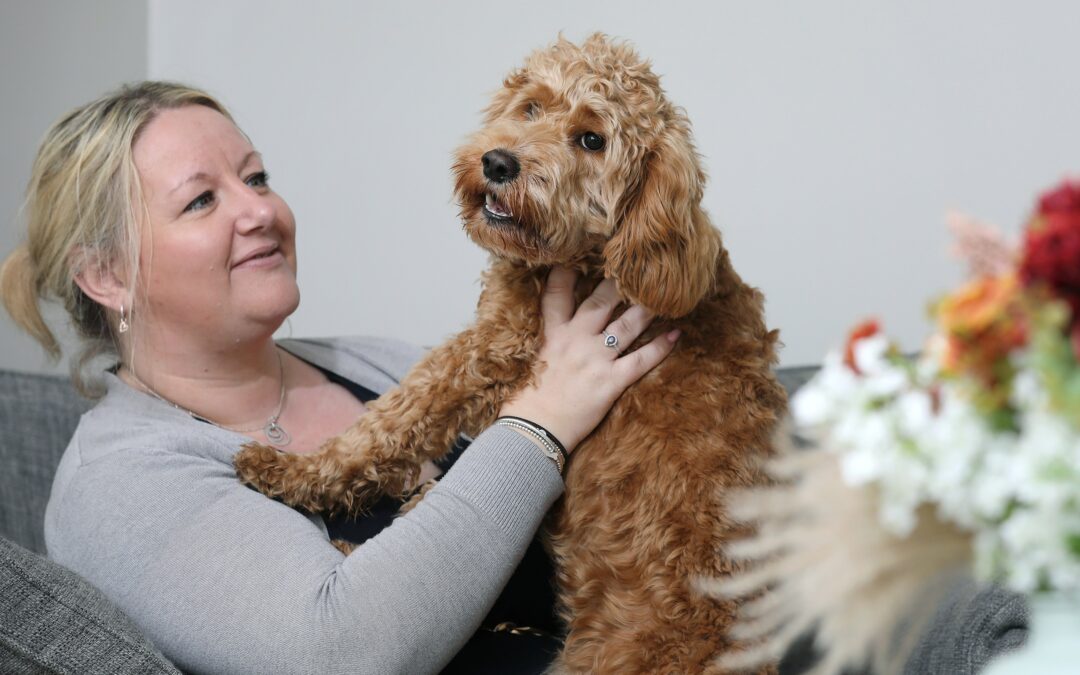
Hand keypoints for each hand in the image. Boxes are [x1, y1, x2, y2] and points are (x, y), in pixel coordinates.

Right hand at [498, 266, 679, 452]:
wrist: (533, 430)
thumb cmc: (527, 401)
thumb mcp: (530, 361)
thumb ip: (544, 341)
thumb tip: (551, 334)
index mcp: (552, 334)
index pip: (558, 294)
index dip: (568, 272)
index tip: (579, 256)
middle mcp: (575, 340)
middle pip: (600, 302)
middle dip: (618, 283)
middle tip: (635, 266)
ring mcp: (595, 359)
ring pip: (626, 325)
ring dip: (646, 309)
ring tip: (663, 294)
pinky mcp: (611, 381)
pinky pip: (641, 360)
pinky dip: (660, 347)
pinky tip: (676, 334)